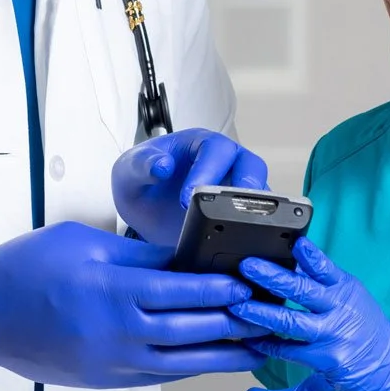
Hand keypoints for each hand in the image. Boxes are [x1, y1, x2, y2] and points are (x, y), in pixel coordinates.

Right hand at [0, 222, 258, 388]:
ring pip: (184, 362)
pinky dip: (190, 367)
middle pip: (194, 329)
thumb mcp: (86, 242)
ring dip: (225, 355)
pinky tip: (211, 360)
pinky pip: (160, 376)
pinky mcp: (106, 379)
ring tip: (257, 349)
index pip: (186, 291)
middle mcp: (118, 332)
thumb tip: (185, 257)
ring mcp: (113, 362)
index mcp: (114, 290)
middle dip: (237, 322)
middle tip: (268, 316)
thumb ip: (140, 253)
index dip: (224, 288)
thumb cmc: (25, 272)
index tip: (251, 283)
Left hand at [109, 128, 268, 243]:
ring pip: (261, 194)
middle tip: (229, 212)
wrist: (144, 212)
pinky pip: (257, 220)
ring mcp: (236, 189)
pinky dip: (254, 231)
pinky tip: (241, 246)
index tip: (189, 197)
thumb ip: (141, 165)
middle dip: (245, 188)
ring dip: (255, 212)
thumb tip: (162, 166)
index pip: (215, 150)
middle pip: (251, 167)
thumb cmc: (140, 182)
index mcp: (200, 144)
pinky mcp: (240, 215)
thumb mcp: (129, 172)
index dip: (207, 171)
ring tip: (238, 231)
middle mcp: (225, 163)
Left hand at [232, 239, 389, 390]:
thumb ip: (323, 281)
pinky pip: (289, 351)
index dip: (309, 256)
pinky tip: (248, 337)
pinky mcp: (326, 360)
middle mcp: (340, 310)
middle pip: (303, 290)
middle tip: (247, 266)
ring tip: (238, 305)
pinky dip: (267, 344)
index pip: (326, 268)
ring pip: (291, 322)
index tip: (294, 244)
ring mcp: (333, 336)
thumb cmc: (365, 329)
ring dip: (261, 313)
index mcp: (345, 289)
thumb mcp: (350, 297)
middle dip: (272, 277)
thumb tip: (291, 260)